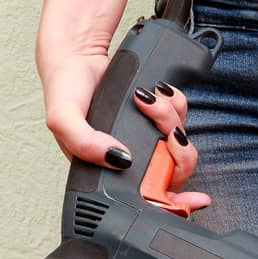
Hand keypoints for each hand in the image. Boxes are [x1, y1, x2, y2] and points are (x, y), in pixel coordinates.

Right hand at [41, 50, 207, 211]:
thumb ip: (83, 142)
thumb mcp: (63, 119)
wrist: (79, 55)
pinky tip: (163, 95)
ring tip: (153, 102)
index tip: (195, 200)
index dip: (175, 203)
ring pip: (180, 143)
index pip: (147, 198)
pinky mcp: (156, 118)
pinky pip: (181, 117)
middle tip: (167, 129)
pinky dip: (177, 105)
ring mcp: (146, 139)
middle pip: (174, 171)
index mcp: (109, 170)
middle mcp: (131, 159)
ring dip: (173, 120)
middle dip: (178, 150)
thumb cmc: (66, 90)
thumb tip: (118, 159)